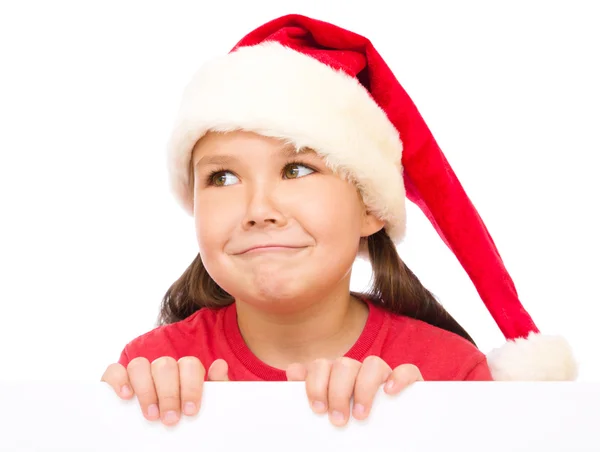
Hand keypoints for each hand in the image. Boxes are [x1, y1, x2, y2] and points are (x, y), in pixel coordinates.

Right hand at [101, 357, 229, 425]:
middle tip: (170, 419)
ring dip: (146, 389)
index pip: (189, 365)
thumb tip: (220, 365)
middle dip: (169, 393)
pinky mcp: (117, 381)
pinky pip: (114, 370)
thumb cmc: (186, 421)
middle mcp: (162, 369)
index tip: (190, 411)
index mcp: (184, 372)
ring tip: (151, 415)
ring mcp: (139, 374)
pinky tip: (126, 396)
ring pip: (140, 364)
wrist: (165, 441)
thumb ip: (216, 389)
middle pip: (165, 365)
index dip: (191, 386)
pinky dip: (119, 379)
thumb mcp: (204, 409)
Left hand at [286, 356, 422, 426]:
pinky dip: (399, 377)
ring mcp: (383, 376)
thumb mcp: (326, 415)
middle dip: (338, 391)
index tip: (317, 409)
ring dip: (364, 388)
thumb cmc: (347, 429)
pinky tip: (389, 392)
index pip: (320, 365)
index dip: (315, 383)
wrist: (380, 443)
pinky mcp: (408, 384)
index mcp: (334, 377)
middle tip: (338, 419)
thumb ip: (310, 393)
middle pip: (344, 365)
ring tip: (361, 414)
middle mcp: (357, 372)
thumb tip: (294, 370)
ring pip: (373, 363)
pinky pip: (407, 370)